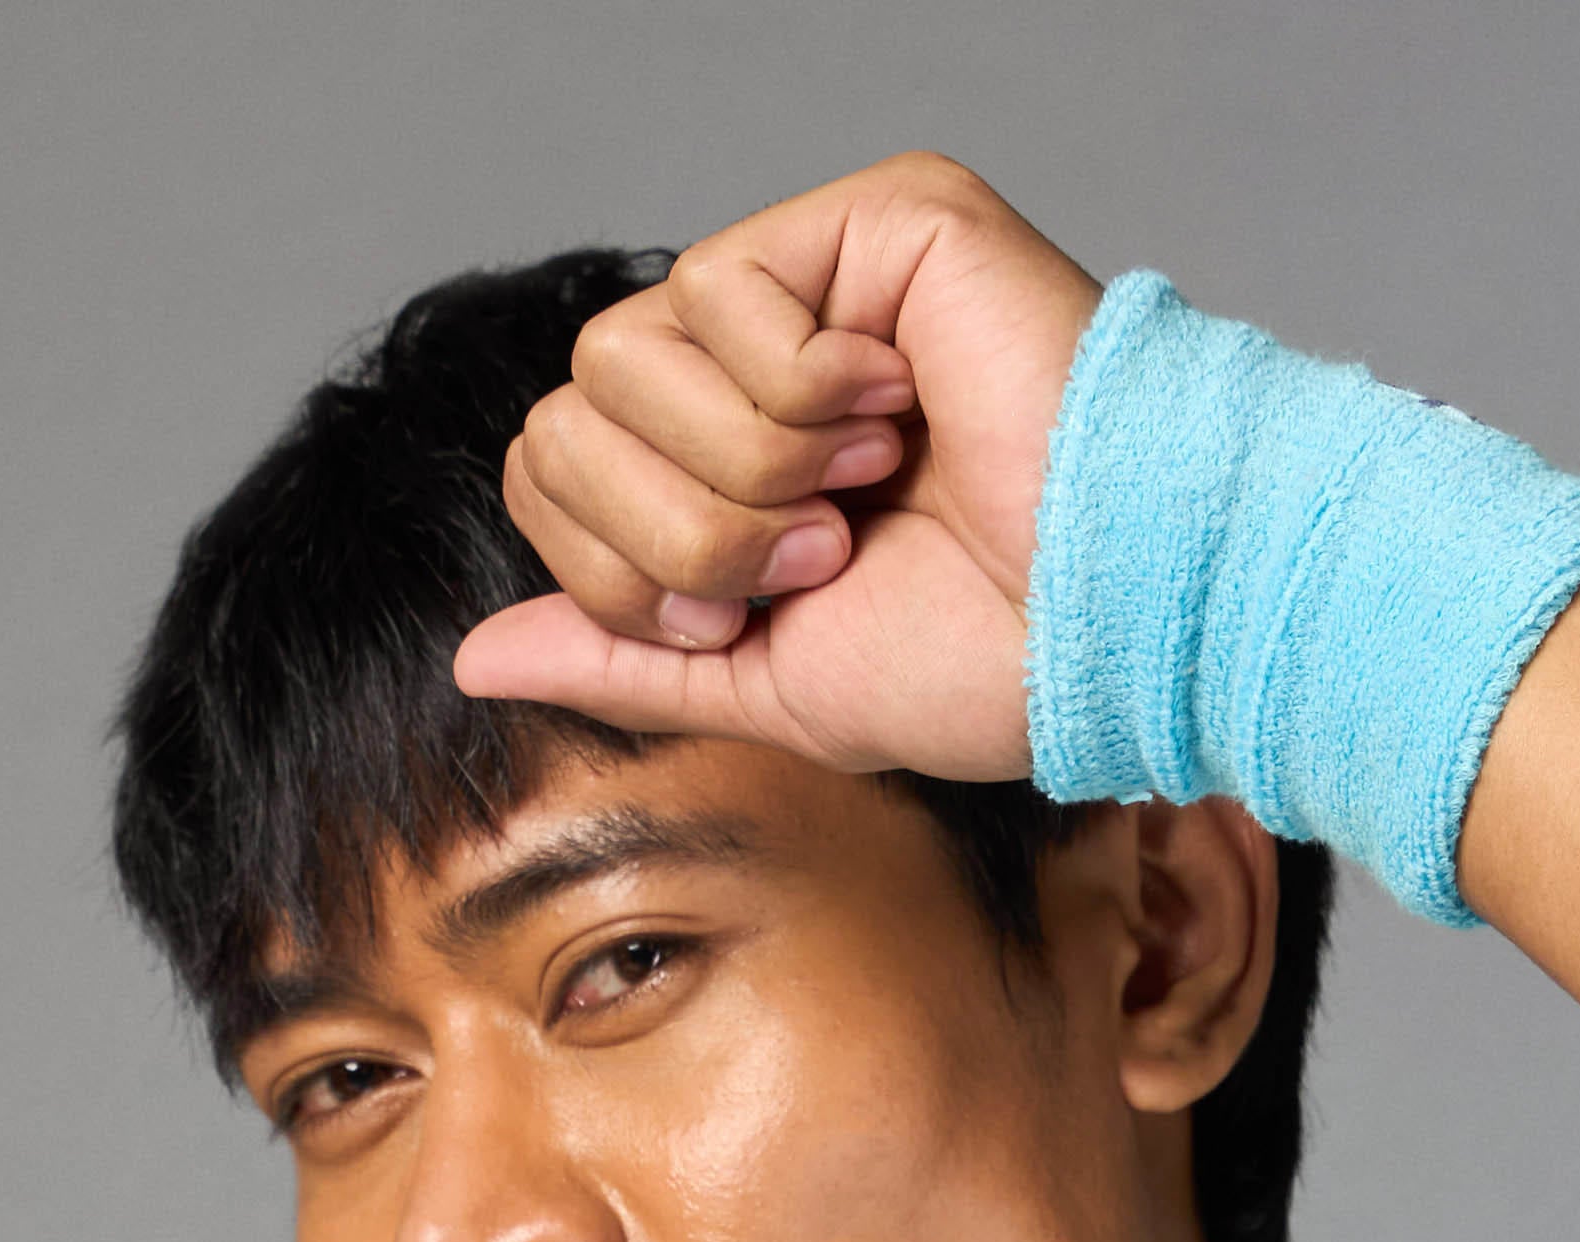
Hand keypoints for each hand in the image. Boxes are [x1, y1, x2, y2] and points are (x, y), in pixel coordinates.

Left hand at [453, 152, 1100, 784]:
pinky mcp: (869, 221)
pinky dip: (798, 393)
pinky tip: (897, 412)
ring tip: (858, 494)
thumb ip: (622, 659)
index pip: (557, 467)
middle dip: (680, 529)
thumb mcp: (765, 683)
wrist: (1106, 621)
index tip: (742, 613)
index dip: (613, 564)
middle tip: (815, 556)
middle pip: (571, 410)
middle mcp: (760, 358)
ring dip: (742, 468)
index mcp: (732, 463)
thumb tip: (472, 656)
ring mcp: (812, 278)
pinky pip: (721, 291)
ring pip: (626, 352)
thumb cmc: (982, 660)